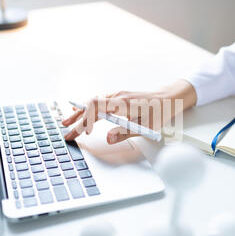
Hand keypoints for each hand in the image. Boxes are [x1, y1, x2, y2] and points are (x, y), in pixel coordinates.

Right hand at [62, 79, 196, 143]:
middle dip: (77, 120)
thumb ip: (126, 132)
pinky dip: (87, 108)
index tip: (84, 133)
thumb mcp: (146, 127)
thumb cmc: (159, 111)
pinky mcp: (117, 98)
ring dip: (79, 113)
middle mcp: (116, 97)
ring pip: (92, 102)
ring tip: (66, 122)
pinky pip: (97, 101)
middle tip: (67, 134)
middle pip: (90, 106)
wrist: (168, 98)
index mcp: (122, 103)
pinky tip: (79, 112)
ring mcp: (116, 96)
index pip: (96, 108)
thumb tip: (109, 138)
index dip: (87, 120)